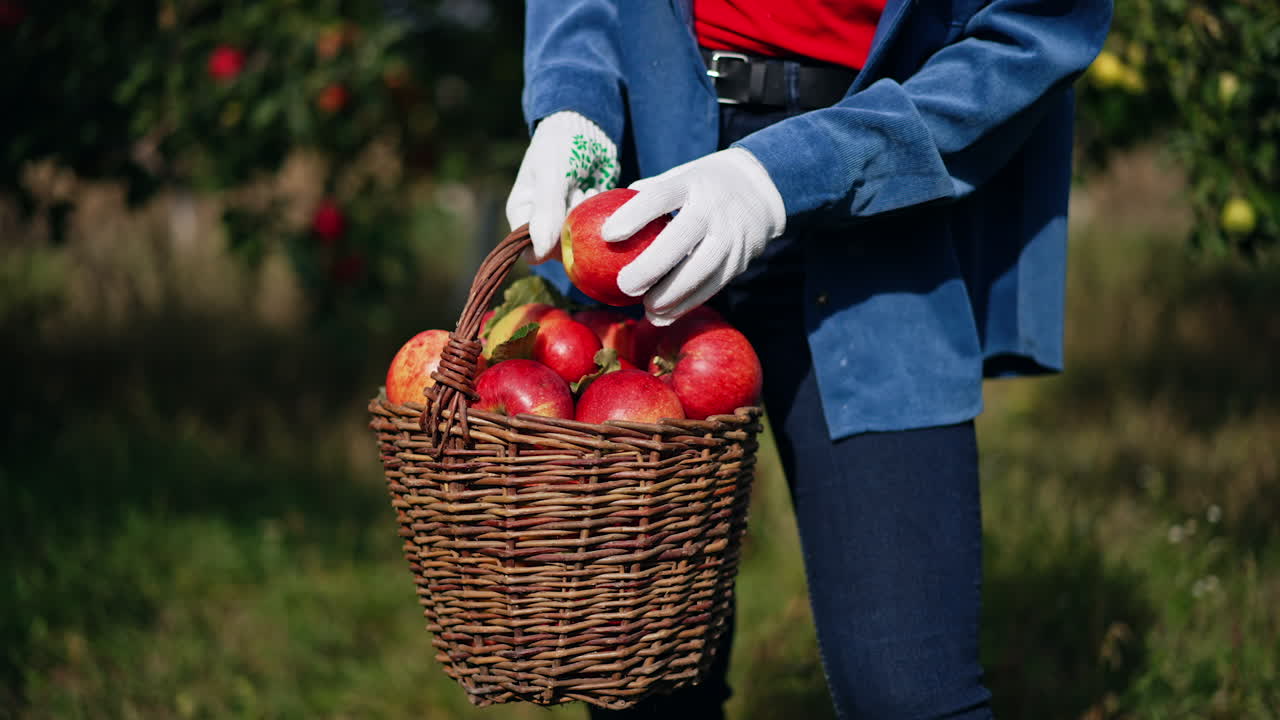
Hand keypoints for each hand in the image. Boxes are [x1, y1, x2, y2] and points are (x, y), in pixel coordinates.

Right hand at [505, 111, 619, 262]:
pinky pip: (598, 230)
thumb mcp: (552, 176)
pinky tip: (595, 189)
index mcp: (521, 216)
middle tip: (577, 191)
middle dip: (573, 223)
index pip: (531, 251)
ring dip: (587, 216)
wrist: (588, 130)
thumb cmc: (560, 146)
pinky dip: (600, 213)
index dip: (550, 243)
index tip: (565, 216)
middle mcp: (541, 225)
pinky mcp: (587, 220)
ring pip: (581, 240)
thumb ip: (546, 212)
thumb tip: (539, 254)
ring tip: (585, 187)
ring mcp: (566, 224)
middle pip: (560, 249)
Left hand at [601, 148, 785, 324]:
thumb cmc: (703, 184)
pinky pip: (713, 286)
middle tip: (624, 286)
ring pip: (702, 270)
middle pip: (682, 239)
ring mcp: (732, 236)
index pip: (661, 196)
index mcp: (691, 182)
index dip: (634, 215)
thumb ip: (646, 194)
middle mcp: (714, 208)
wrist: (763, 189)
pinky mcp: (741, 260)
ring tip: (647, 309)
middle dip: (652, 266)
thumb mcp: (680, 175)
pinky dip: (688, 304)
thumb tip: (598, 214)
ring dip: (672, 295)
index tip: (607, 235)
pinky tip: (664, 316)